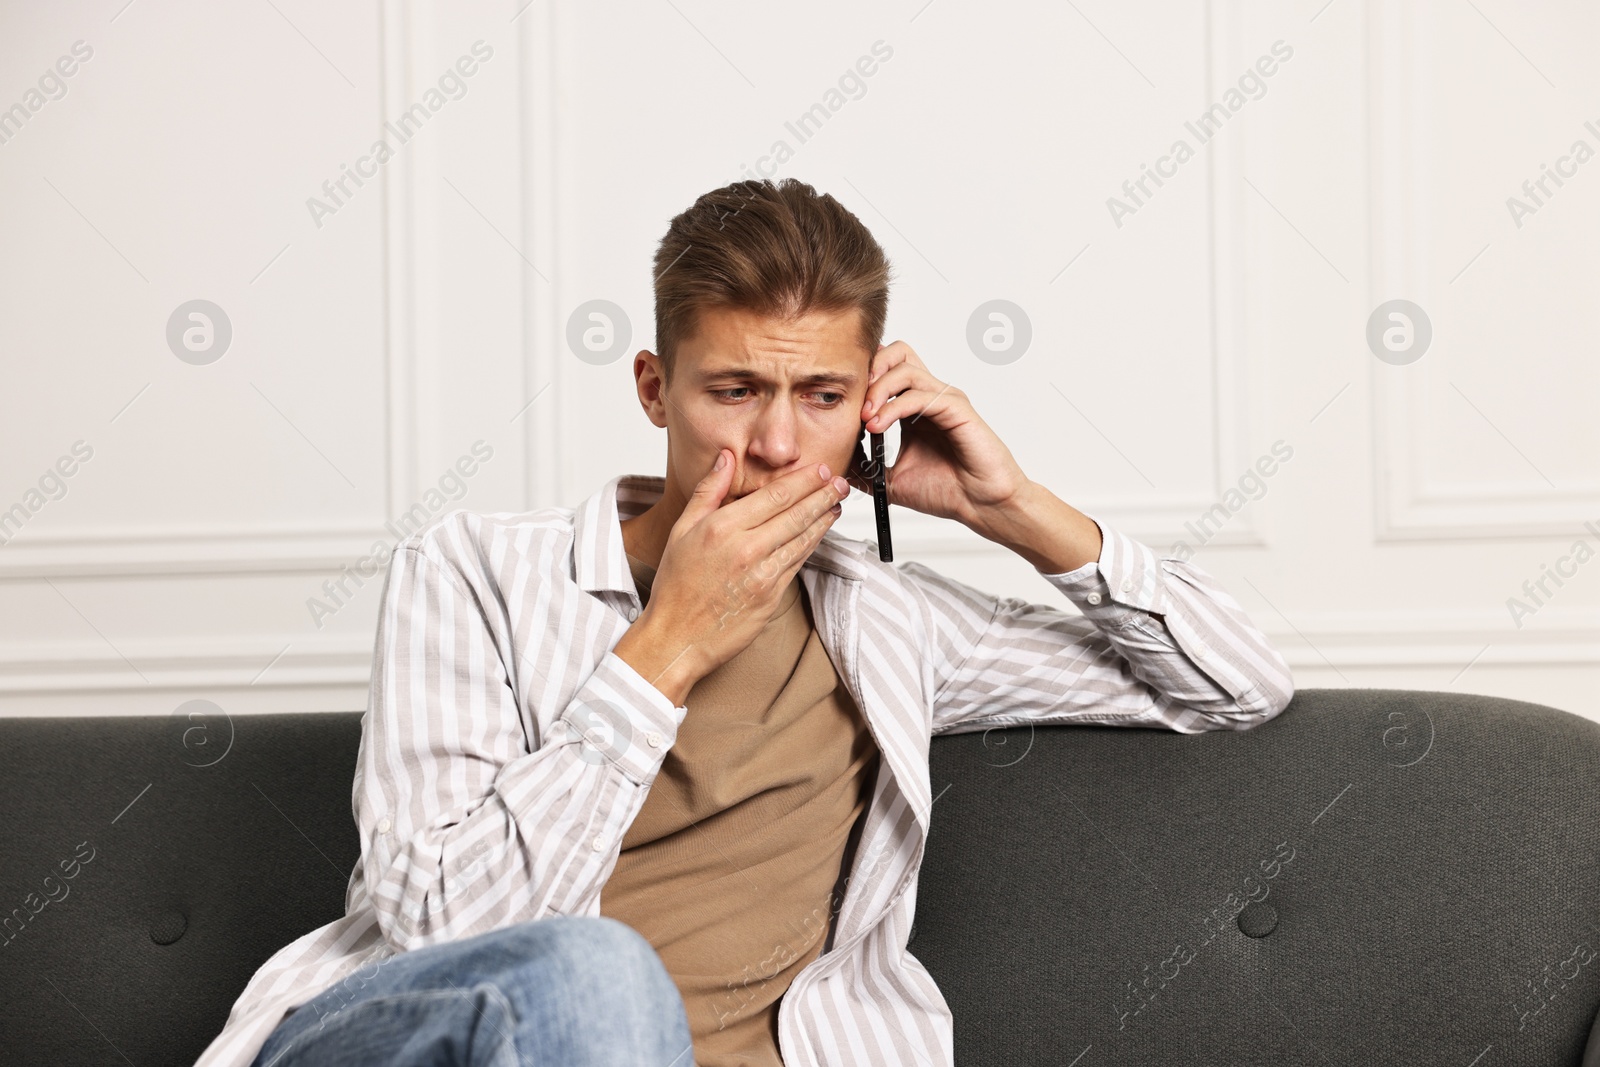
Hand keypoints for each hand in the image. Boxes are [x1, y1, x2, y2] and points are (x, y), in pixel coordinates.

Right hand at [624, 450, 850, 697]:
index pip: (775, 495)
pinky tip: (820, 533)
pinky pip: (798, 563)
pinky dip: (813, 544)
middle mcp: (746, 548)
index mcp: (722, 527)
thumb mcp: (682, 530)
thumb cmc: (675, 586)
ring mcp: (762, 574)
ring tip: (837, 503)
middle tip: (841, 482)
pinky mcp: (771, 596)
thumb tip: (726, 458)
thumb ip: (707, 491)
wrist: (676, 637)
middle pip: (795, 514)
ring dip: (824, 518)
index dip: (803, 480)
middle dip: (823, 494)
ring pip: (802, 538)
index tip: (819, 469)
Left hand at [850, 341, 1030, 526]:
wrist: (981, 506)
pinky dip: (893, 407)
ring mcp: (944, 399)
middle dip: (870, 368)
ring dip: (877, 390)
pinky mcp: (957, 408)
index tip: (842, 404)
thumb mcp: (889, 479)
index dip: (862, 378)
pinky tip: (879, 426)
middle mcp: (929, 397)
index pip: (885, 369)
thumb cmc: (947, 491)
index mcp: (914, 407)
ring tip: (865, 418)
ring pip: (905, 368)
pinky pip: (920, 394)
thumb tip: (834, 461)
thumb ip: (863, 466)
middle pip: (897, 352)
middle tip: (853, 400)